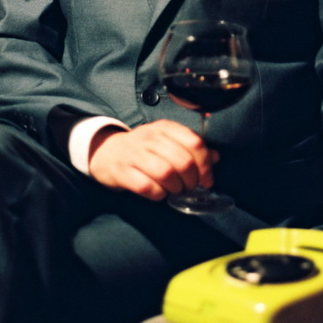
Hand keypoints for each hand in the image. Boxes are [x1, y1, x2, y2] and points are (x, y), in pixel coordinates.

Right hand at [86, 120, 218, 200]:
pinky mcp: (123, 171)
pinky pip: (147, 187)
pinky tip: (158, 193)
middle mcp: (150, 137)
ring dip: (176, 188)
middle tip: (189, 187)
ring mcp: (135, 153)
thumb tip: (216, 157)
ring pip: (166, 173)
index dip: (206, 165)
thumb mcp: (167, 142)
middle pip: (182, 161)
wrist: (106, 152)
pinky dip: (158, 194)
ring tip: (175, 190)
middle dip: (191, 180)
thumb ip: (190, 148)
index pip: (195, 143)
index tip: (207, 180)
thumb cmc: (143, 149)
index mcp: (165, 128)